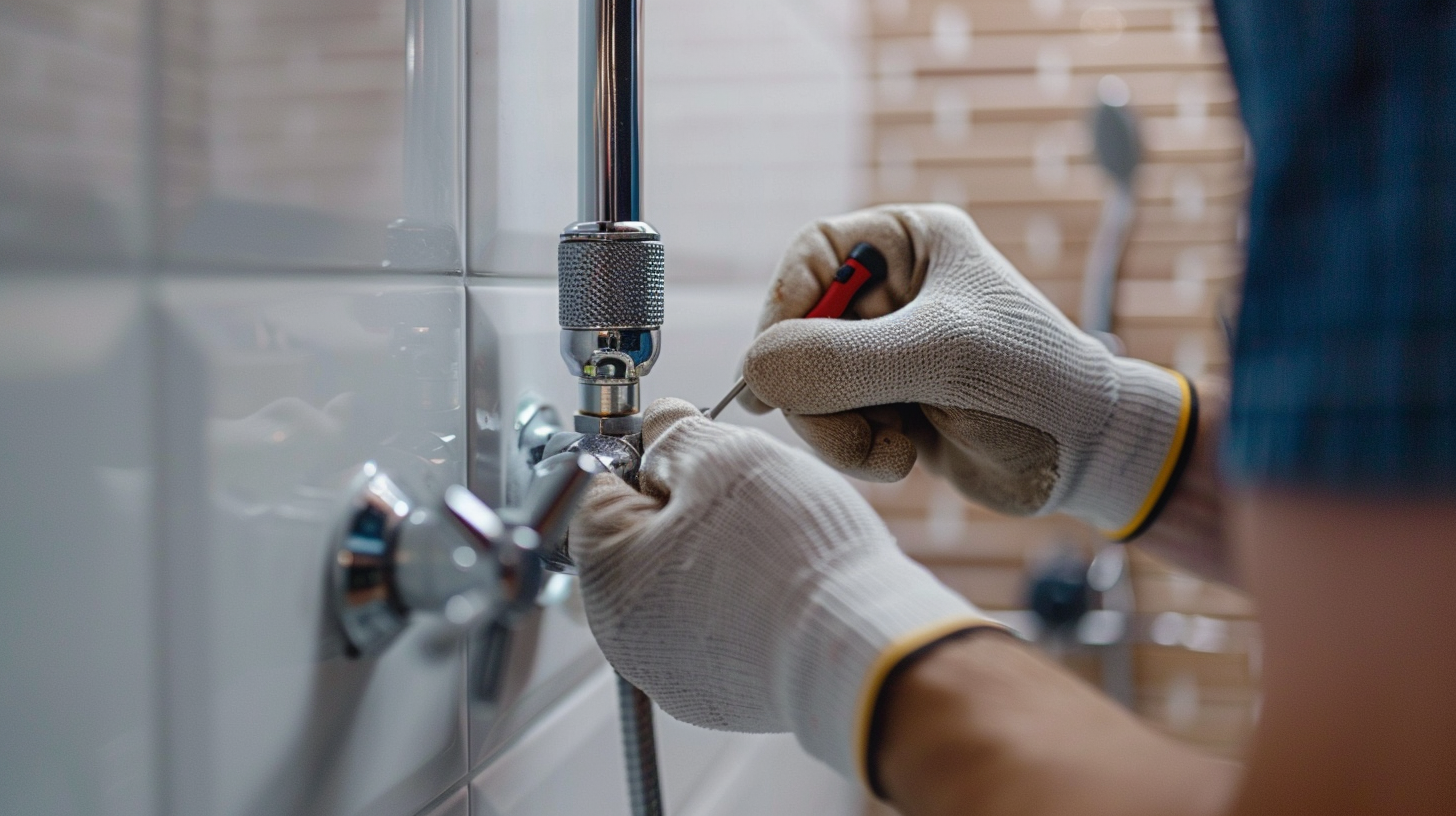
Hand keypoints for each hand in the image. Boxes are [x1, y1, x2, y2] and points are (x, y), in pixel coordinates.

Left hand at [570, 397, 1001, 779]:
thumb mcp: (725, 458)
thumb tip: (659, 427)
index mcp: (605, 573)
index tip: (686, 448)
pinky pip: (711, 627)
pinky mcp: (715, 695)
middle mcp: (621, 635)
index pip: (594, 488)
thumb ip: (675, 433)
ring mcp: (667, 671)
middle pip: (634, 539)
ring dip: (711, 553)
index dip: (643, 454)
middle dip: (681, 508)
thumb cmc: (791, 559)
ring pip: (675, 583)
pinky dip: (737, 601)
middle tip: (739, 495)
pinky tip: (778, 585)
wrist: (860, 650)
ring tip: (768, 542)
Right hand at [741, 204, 1194, 538]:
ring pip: (808, 385)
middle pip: (797, 329)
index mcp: (908, 244)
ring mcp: (884, 349)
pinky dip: (855, 448)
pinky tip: (904, 454)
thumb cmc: (1034, 382)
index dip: (784, 309)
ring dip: (836, 429)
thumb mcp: (940, 358)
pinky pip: (831, 422)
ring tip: (892, 448)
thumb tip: (754, 372)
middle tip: (849, 428)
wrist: (1087, 456)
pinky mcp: (885, 401)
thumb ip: (843, 360)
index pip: (811, 256)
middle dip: (816, 389)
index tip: (777, 368)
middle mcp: (890, 291)